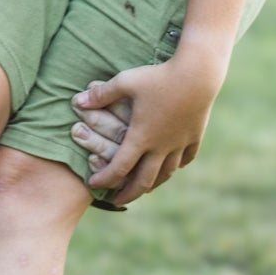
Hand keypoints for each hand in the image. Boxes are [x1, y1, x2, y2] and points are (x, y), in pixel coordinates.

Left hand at [71, 52, 220, 206]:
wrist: (197, 74)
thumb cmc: (158, 77)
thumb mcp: (125, 82)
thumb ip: (101, 94)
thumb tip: (77, 101)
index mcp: (141, 137)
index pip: (119, 167)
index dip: (105, 178)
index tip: (93, 184)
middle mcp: (161, 146)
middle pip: (143, 180)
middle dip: (128, 193)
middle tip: (117, 200)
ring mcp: (179, 143)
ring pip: (165, 173)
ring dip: (152, 184)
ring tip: (143, 189)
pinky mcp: (194, 136)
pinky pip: (185, 159)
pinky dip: (175, 166)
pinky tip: (172, 167)